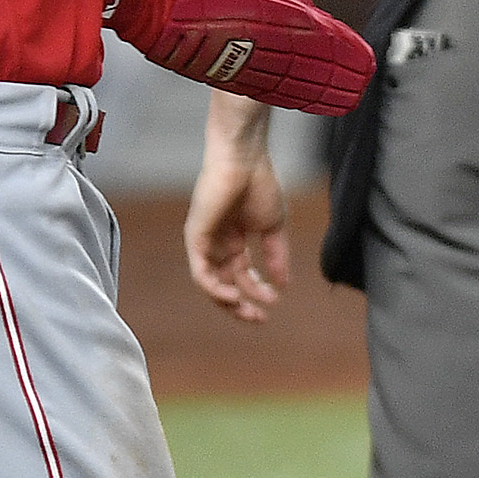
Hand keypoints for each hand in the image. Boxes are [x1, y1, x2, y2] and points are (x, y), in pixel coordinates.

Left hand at [186, 115, 288, 323]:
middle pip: (225, 283)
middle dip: (242, 304)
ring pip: (211, 283)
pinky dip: (215, 288)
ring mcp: (204, 241)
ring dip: (228, 301)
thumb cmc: (259, 184)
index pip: (242, 275)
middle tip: (259, 318)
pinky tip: (233, 295)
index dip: (257, 291)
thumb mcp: (273, 227)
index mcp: (234, 240)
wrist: (245, 159)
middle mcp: (217, 243)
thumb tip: (283, 286)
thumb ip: (277, 256)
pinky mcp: (195, 238)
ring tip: (248, 309)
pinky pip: (201, 272)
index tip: (274, 302)